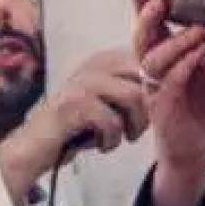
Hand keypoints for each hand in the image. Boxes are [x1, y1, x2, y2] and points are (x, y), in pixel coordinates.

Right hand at [0, 48, 150, 202]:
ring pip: (134, 98)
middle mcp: (95, 64)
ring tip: (122, 138)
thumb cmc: (77, 126)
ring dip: (134, 126)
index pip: (149, 62)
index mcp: (105, 59)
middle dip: (149, 108)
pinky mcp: (74, 104)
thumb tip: (168, 87)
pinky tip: (101, 146)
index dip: (156, 89)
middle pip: (146, 77)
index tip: (149, 113)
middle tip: (136, 130)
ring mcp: (83, 82)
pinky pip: (113, 121)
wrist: (36, 146)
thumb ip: (132, 89)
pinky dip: (112, 140)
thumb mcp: (107, 102)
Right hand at [132, 0, 204, 205]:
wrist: (198, 149)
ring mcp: (154, 88)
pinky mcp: (161, 108)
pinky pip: (168, 83)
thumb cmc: (203, 106)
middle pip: (142, 35)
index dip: (145, 2)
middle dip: (147, 14)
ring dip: (176, 40)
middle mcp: (153, 68)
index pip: (152, 23)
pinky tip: (198, 56)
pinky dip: (183, 66)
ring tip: (198, 29)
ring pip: (153, 58)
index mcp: (164, 55)